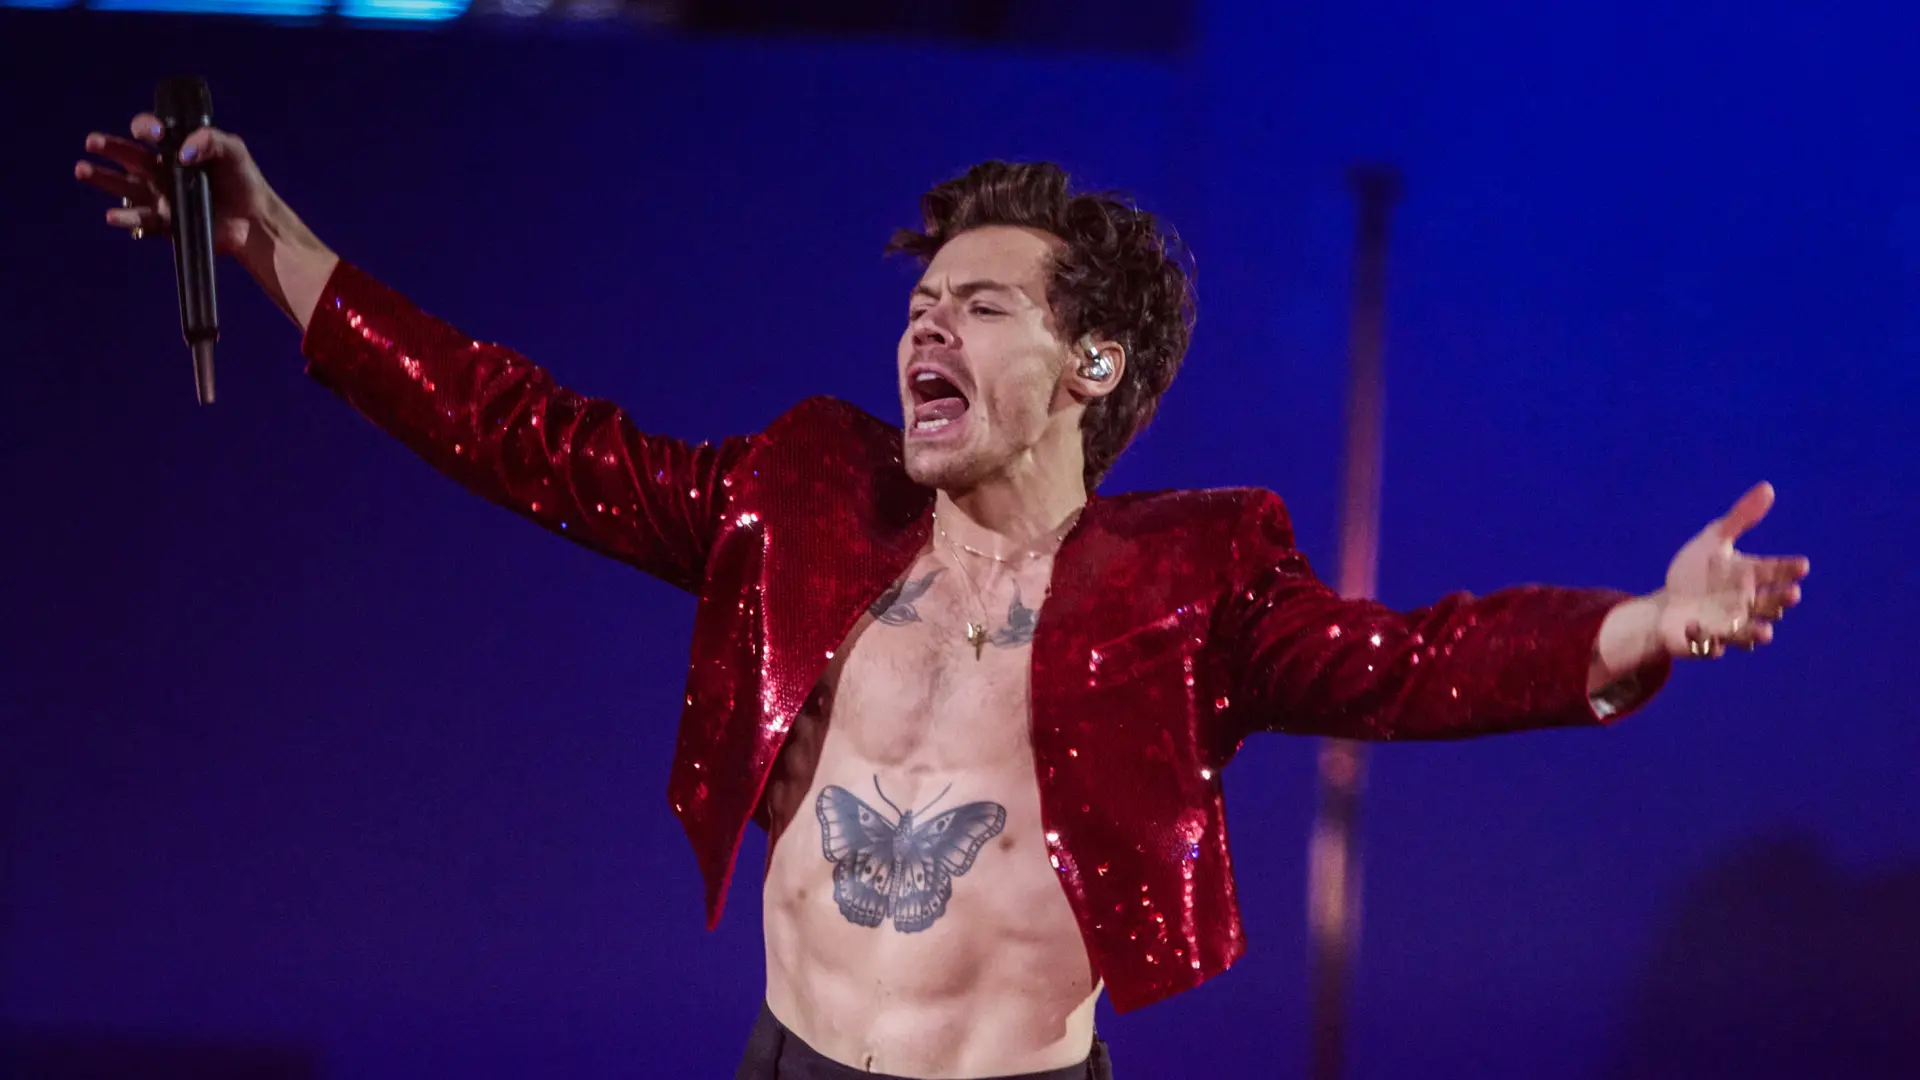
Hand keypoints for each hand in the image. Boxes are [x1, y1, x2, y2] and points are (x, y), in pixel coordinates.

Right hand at [73, 112, 337, 328]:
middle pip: (128, 157)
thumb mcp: (233, 150)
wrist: (255, 219)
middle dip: (109, 148)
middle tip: (92, 142)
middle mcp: (161, 171)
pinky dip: (125, 218)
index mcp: (174, 149)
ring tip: (83, 170)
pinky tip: (112, 216)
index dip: (146, 127)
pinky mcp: (165, 223)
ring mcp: (160, 197)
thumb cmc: (243, 180)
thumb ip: (210, 140)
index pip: (150, 132)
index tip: (154, 132)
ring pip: (124, 187)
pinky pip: (140, 220)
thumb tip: (184, 152)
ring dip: (102, 179)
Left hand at [1654, 481, 1809, 658]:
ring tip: (1765, 633)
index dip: (1789, 570)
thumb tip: (1768, 488)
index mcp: (1750, 577)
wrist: (1668, 604)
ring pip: (1747, 633)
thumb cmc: (1698, 572)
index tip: (1802, 565)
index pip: (1776, 572)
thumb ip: (1740, 518)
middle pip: (1769, 605)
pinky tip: (1705, 636)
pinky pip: (1708, 645)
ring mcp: (1728, 626)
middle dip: (1780, 601)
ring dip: (1755, 633)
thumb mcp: (1713, 540)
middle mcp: (1746, 605)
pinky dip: (1708, 642)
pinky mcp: (1704, 642)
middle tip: (1791, 594)